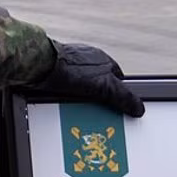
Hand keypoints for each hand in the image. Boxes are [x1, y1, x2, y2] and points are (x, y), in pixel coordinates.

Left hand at [29, 41, 145, 117]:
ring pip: (82, 91)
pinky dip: (67, 101)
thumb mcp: (104, 86)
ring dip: (81, 103)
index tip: (120, 111)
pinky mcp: (54, 75)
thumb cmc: (69, 69)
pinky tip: (65, 110)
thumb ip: (123, 97)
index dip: (120, 96)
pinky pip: (65, 92)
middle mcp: (86, 62)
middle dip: (100, 102)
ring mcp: (69, 67)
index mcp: (101, 59)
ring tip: (80, 117)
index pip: (118, 80)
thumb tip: (139, 108)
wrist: (36, 65)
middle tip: (99, 117)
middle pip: (100, 86)